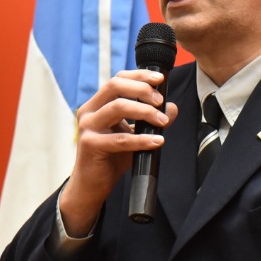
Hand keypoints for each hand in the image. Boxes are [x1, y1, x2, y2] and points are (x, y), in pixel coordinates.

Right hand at [60, 69, 179, 235]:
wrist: (93, 184)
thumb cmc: (112, 157)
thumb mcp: (135, 135)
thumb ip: (151, 120)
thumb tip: (172, 107)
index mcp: (98, 104)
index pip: (118, 79)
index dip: (139, 75)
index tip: (160, 79)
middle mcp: (89, 111)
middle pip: (115, 86)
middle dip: (142, 89)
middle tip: (160, 101)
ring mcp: (88, 127)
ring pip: (118, 107)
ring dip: (145, 112)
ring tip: (163, 121)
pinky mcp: (90, 144)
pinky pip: (121, 138)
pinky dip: (142, 139)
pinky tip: (157, 141)